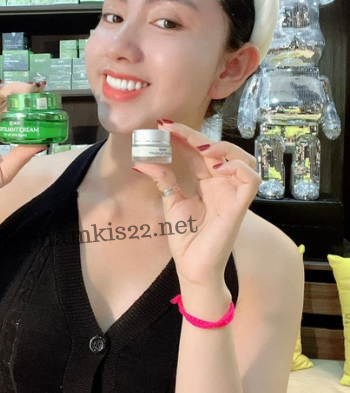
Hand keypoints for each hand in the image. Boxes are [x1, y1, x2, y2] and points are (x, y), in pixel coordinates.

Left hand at [132, 120, 260, 286]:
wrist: (192, 267)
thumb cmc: (186, 238)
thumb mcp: (171, 202)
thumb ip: (163, 179)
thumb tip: (142, 160)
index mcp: (207, 181)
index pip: (198, 150)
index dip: (184, 136)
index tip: (163, 125)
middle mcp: (222, 184)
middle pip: (218, 149)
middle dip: (196, 135)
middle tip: (172, 128)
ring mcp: (233, 194)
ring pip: (243, 158)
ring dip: (223, 148)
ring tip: (201, 148)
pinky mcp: (240, 207)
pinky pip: (251, 180)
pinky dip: (239, 168)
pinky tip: (217, 168)